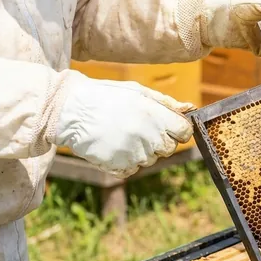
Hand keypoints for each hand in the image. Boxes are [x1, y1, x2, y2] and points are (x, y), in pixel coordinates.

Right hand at [54, 72, 194, 177]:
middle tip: (139, 128)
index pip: (184, 133)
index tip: (169, 126)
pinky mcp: (120, 166)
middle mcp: (148, 137)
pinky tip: (113, 145)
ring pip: (151, 159)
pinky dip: (126, 161)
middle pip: (169, 148)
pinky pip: (133, 169)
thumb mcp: (138, 92)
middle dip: (160, 140)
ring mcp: (134, 154)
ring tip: (122, 134)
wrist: (69, 111)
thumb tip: (190, 109)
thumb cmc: (106, 97)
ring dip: (142, 150)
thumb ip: (167, 103)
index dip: (178, 130)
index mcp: (156, 116)